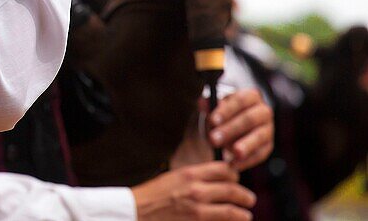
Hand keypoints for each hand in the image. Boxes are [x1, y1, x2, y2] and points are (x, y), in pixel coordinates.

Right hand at [132, 163, 255, 220]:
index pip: (224, 169)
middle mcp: (196, 189)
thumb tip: (213, 181)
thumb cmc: (151, 195)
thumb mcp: (172, 178)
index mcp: (190, 173)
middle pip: (232, 189)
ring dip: (242, 213)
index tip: (237, 179)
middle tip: (249, 199)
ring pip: (232, 210)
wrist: (136, 211)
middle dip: (245, 196)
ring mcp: (197, 209)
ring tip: (245, 215)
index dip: (234, 174)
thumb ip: (193, 178)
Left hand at [208, 88, 273, 170]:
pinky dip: (246, 161)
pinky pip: (259, 155)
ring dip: (244, 146)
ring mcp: (267, 130)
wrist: (231, 125)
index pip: (240, 101)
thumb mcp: (214, 106)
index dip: (226, 111)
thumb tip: (202, 103)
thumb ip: (208, 104)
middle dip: (230, 129)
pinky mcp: (267, 147)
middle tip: (213, 139)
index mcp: (251, 96)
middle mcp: (263, 111)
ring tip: (232, 153)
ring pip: (258, 137)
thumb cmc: (221, 113)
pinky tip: (233, 165)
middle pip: (249, 119)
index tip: (212, 120)